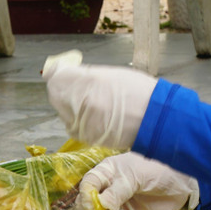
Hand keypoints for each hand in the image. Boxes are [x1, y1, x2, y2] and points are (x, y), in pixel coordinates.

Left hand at [43, 64, 157, 149]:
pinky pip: (75, 126)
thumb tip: (67, 72)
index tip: (65, 72)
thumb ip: (85, 75)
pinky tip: (98, 117)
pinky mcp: (86, 137)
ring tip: (96, 104)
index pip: (55, 76)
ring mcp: (81, 122)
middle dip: (65, 91)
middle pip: (57, 95)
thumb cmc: (137, 91)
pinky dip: (81, 122)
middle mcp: (78, 102)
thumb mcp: (109, 73)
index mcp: (84, 81)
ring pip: (64, 113)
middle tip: (83, 89)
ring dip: (72, 108)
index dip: (59, 73)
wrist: (155, 118)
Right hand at [77, 152, 197, 209]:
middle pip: (88, 205)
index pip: (88, 185)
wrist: (181, 182)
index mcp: (106, 173)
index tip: (94, 208)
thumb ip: (117, 191)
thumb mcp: (135, 176)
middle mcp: (108, 189)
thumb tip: (102, 207)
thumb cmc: (157, 169)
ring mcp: (118, 204)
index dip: (86, 197)